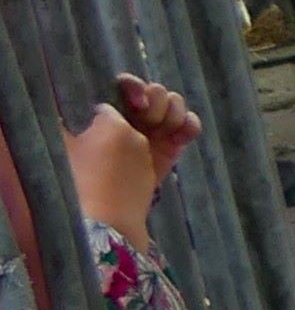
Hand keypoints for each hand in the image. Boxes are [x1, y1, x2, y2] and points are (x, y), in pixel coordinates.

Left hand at [64, 79, 193, 251]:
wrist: (114, 225)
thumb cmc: (106, 175)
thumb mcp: (110, 130)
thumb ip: (116, 110)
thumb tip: (115, 108)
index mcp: (91, 115)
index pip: (115, 84)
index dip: (129, 85)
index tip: (134, 100)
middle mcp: (116, 124)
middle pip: (145, 92)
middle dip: (154, 100)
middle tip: (150, 119)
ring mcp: (141, 140)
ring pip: (167, 107)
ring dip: (173, 111)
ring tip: (168, 128)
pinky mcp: (162, 155)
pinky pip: (182, 130)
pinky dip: (188, 126)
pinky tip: (186, 133)